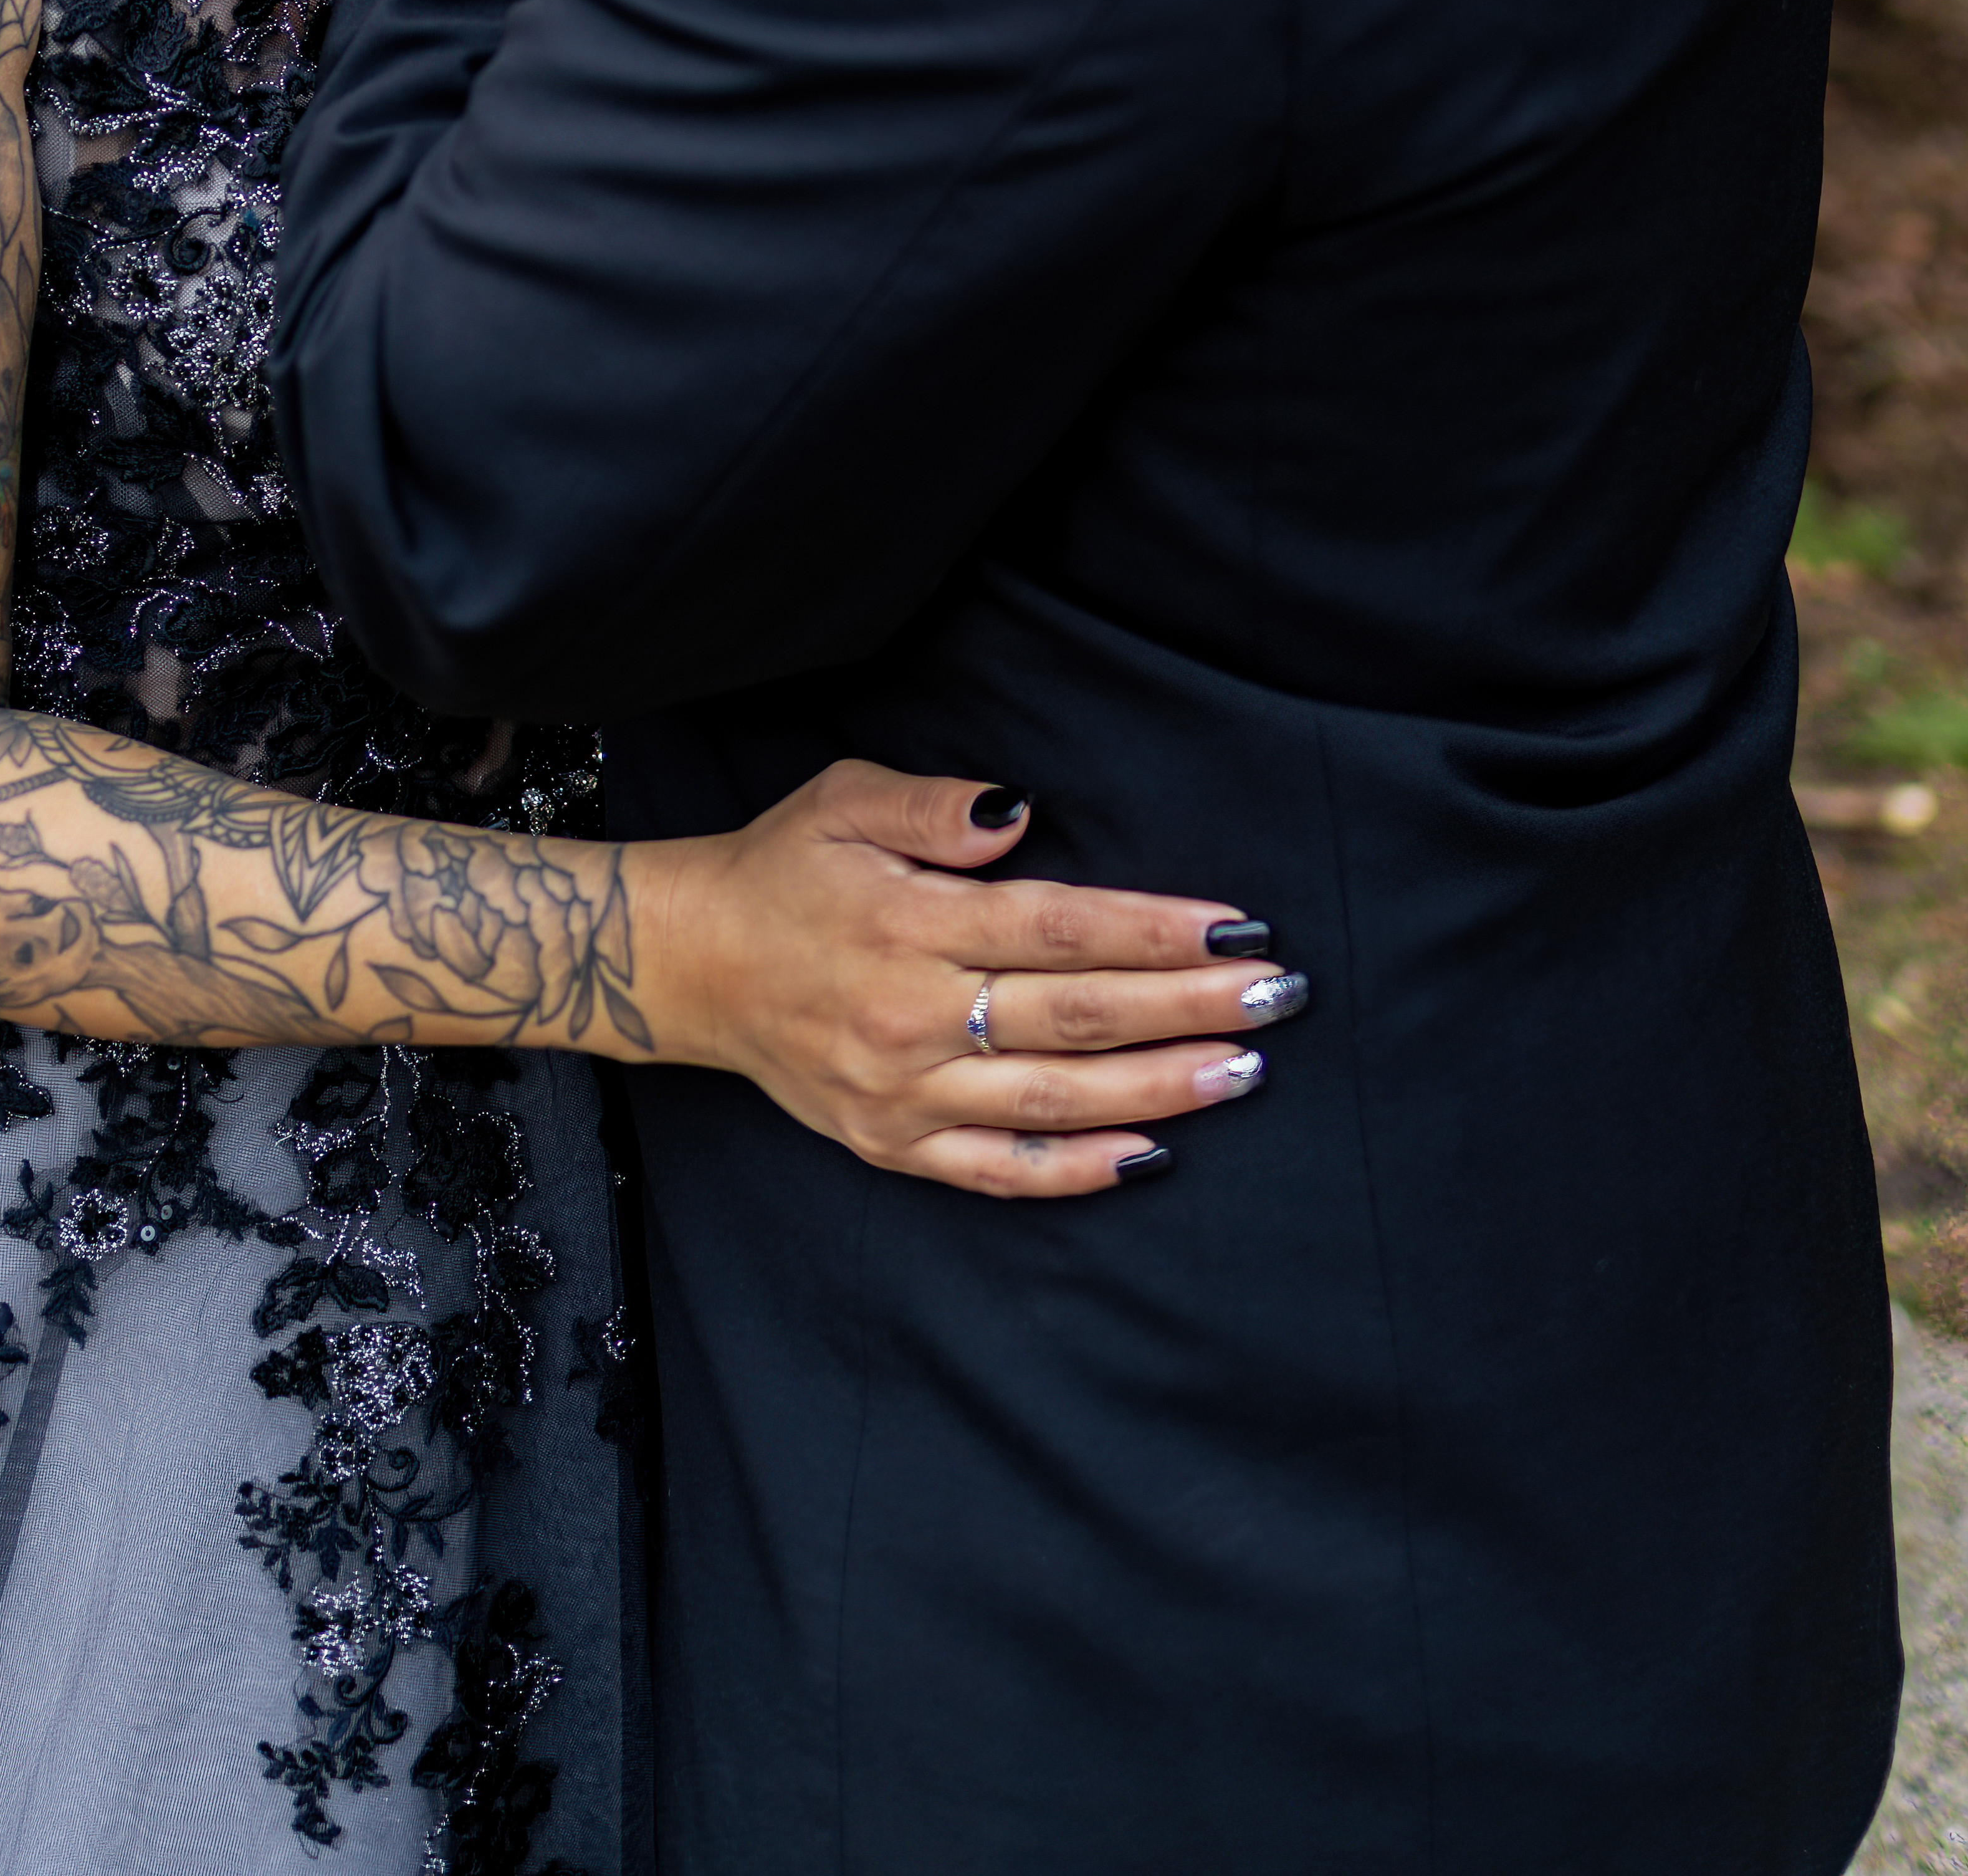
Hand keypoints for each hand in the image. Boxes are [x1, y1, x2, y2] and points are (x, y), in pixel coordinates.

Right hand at [642, 761, 1307, 1199]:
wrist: (690, 964)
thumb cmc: (783, 868)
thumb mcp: (843, 799)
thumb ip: (933, 802)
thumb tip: (1017, 813)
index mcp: (909, 920)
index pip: (1059, 929)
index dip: (1155, 931)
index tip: (1235, 928)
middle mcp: (912, 1014)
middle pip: (1078, 1016)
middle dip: (1190, 1007)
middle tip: (1276, 997)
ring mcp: (903, 1092)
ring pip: (1056, 1097)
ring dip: (1161, 1087)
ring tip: (1246, 1070)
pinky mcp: (891, 1145)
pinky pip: (999, 1169)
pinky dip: (1078, 1168)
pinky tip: (1150, 1154)